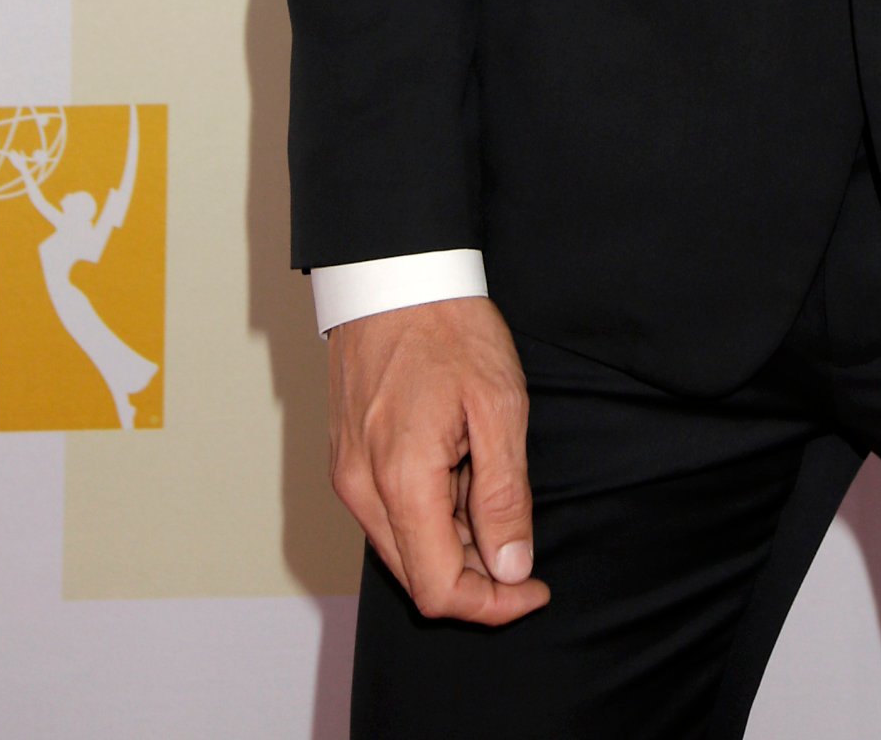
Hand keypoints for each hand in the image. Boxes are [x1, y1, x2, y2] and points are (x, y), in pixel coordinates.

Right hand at [327, 297, 550, 625]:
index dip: (493, 605)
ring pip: (403, 549)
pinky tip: (459, 471)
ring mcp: (348, 475)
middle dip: (476, 576)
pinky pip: (388, 515)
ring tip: (488, 481)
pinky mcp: (346, 459)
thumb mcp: (499, 406)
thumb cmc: (449, 328)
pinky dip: (429, 515)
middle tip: (521, 539)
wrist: (396, 274)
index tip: (534, 587)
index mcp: (400, 481)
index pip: (439, 589)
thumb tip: (510, 568)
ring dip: (453, 542)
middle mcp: (361, 489)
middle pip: (418, 577)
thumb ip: (503, 496)